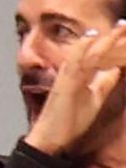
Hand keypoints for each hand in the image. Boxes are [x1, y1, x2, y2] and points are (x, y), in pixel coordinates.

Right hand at [25, 23, 125, 157]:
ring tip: (120, 28)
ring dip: (104, 40)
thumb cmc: (68, 121)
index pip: (101, 54)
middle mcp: (74, 70)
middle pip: (97, 49)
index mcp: (82, 73)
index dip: (115, 42)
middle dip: (114, 36)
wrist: (49, 139)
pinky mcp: (63, 82)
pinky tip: (91, 37)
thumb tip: (117, 69)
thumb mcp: (94, 100)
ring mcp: (68, 75)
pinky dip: (82, 49)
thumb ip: (104, 83)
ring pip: (89, 52)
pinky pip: (73, 63)